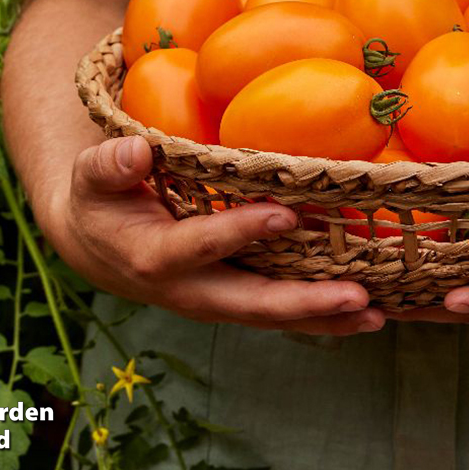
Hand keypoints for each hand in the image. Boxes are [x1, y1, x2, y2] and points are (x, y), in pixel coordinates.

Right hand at [40, 135, 384, 335]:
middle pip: (250, 303)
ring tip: (377, 314)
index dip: (240, 232)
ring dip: (324, 317)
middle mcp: (189, 290)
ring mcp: (215, 300)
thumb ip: (109, 165)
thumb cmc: (100, 200)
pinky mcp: (232, 298)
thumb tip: (136, 152)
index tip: (285, 215)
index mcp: (153, 257)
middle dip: (304, 303)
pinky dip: (319, 313)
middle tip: (358, 297)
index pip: (200, 246)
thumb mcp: (91, 177)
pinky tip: (363, 310)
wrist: (98, 246)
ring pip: (272, 316)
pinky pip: (278, 311)